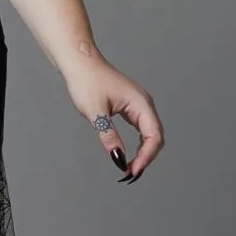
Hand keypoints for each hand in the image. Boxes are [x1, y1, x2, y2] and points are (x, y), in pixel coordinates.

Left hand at [63, 55, 164, 182]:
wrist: (80, 62)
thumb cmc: (87, 81)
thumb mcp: (95, 112)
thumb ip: (108, 136)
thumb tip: (118, 158)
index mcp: (141, 104)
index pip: (153, 136)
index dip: (146, 156)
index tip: (131, 170)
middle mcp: (144, 104)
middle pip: (155, 137)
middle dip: (146, 157)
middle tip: (129, 174)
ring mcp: (138, 105)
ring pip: (149, 134)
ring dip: (143, 152)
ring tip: (130, 168)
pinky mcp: (131, 106)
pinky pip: (141, 128)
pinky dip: (138, 143)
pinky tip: (129, 153)